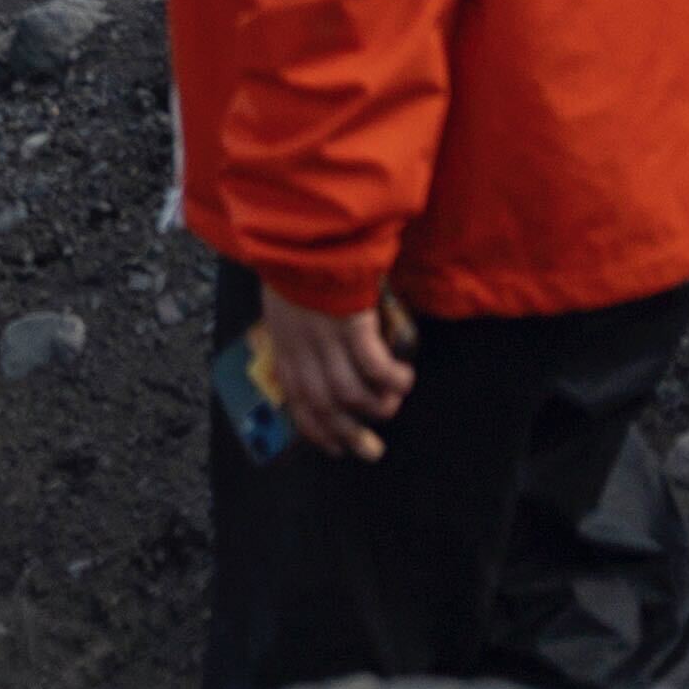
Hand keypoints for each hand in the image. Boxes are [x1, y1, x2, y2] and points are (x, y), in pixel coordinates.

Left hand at [258, 283, 413, 459]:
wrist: (302, 236)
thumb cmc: (294, 266)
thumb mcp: (283, 306)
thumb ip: (297, 334)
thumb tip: (317, 358)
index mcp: (284, 347)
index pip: (298, 400)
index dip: (317, 429)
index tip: (334, 448)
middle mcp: (303, 350)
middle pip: (326, 406)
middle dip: (350, 435)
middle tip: (371, 451)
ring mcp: (326, 339)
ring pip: (352, 392)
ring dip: (376, 406)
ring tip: (391, 404)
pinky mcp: (352, 324)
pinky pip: (375, 365)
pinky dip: (392, 378)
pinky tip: (405, 378)